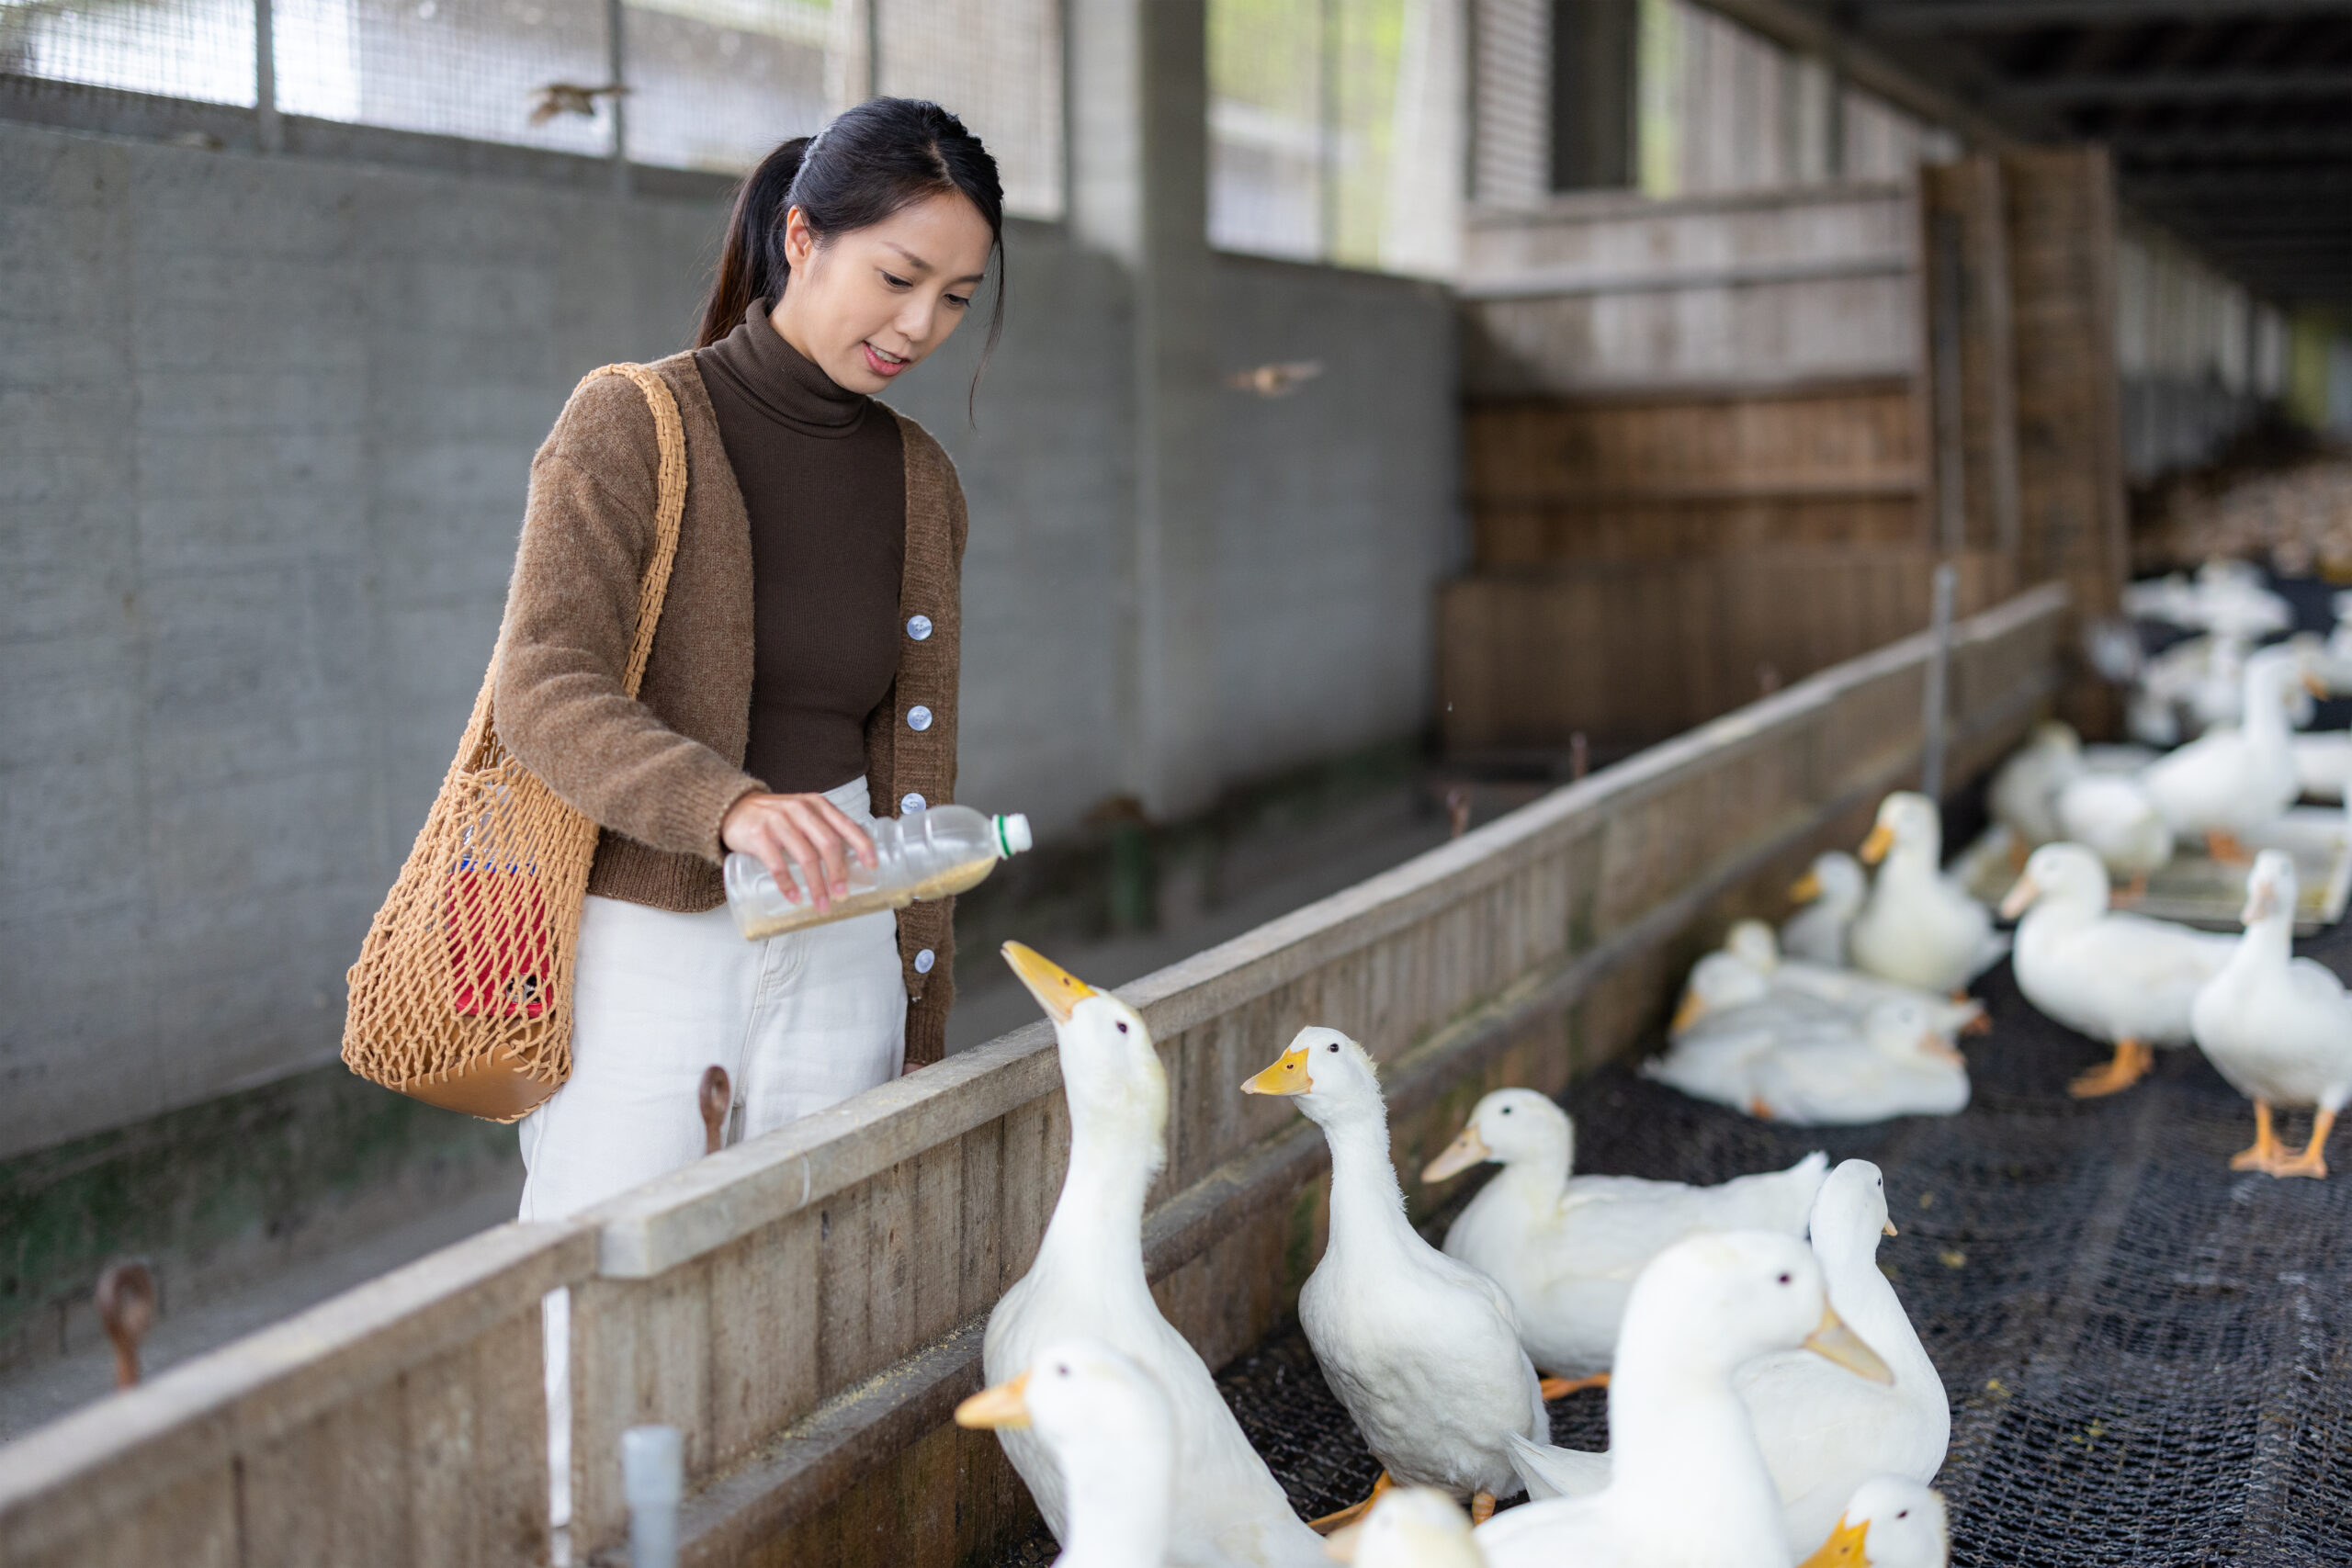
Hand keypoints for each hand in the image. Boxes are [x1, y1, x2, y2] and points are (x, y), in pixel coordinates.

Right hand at [722, 792, 875, 912]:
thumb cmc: (775, 817)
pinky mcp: (758, 835)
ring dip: (816, 885)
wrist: (732, 808)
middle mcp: (800, 809)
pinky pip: (777, 864)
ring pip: (805, 856)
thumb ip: (823, 830)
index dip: (862, 845)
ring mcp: (778, 821)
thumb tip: (851, 863)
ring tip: (822, 905)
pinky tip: (795, 898)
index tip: (872, 866)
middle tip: (843, 895)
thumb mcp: (802, 814)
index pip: (846, 824)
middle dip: (838, 872)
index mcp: (817, 805)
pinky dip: (788, 884)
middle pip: (828, 843)